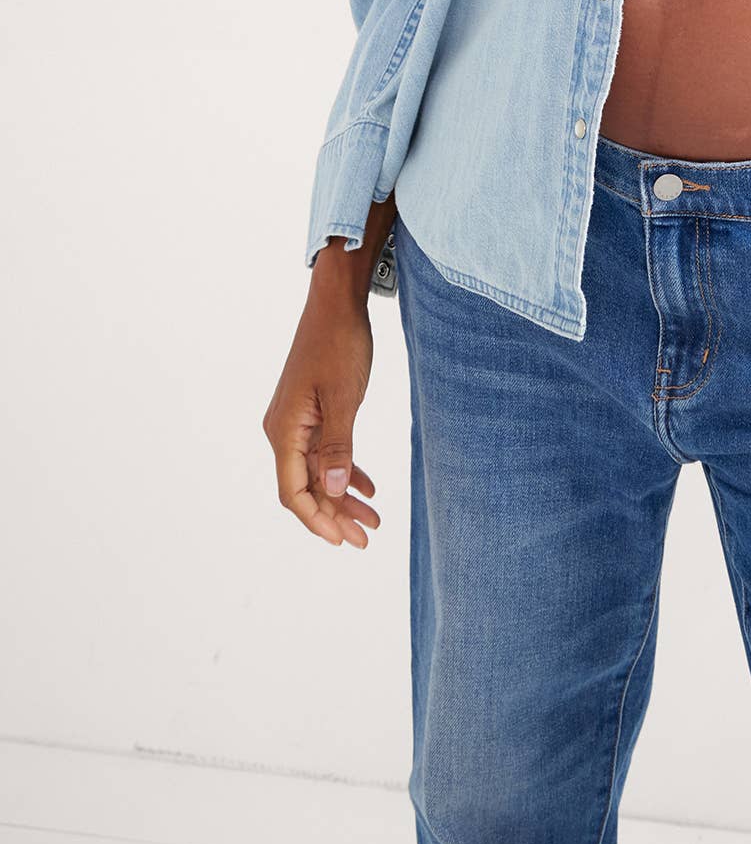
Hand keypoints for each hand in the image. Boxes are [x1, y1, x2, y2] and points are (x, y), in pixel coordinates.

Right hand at [262, 275, 381, 548]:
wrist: (336, 302)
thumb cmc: (339, 344)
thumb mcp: (343, 397)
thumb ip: (338, 446)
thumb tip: (334, 490)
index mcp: (285, 430)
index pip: (294, 492)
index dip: (318, 519)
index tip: (344, 540)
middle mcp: (284, 430)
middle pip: (306, 487)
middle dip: (334, 515)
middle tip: (365, 539)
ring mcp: (297, 421)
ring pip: (318, 471)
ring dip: (343, 496)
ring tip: (373, 520)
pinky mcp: (312, 410)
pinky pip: (326, 452)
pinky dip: (345, 469)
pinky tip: (367, 486)